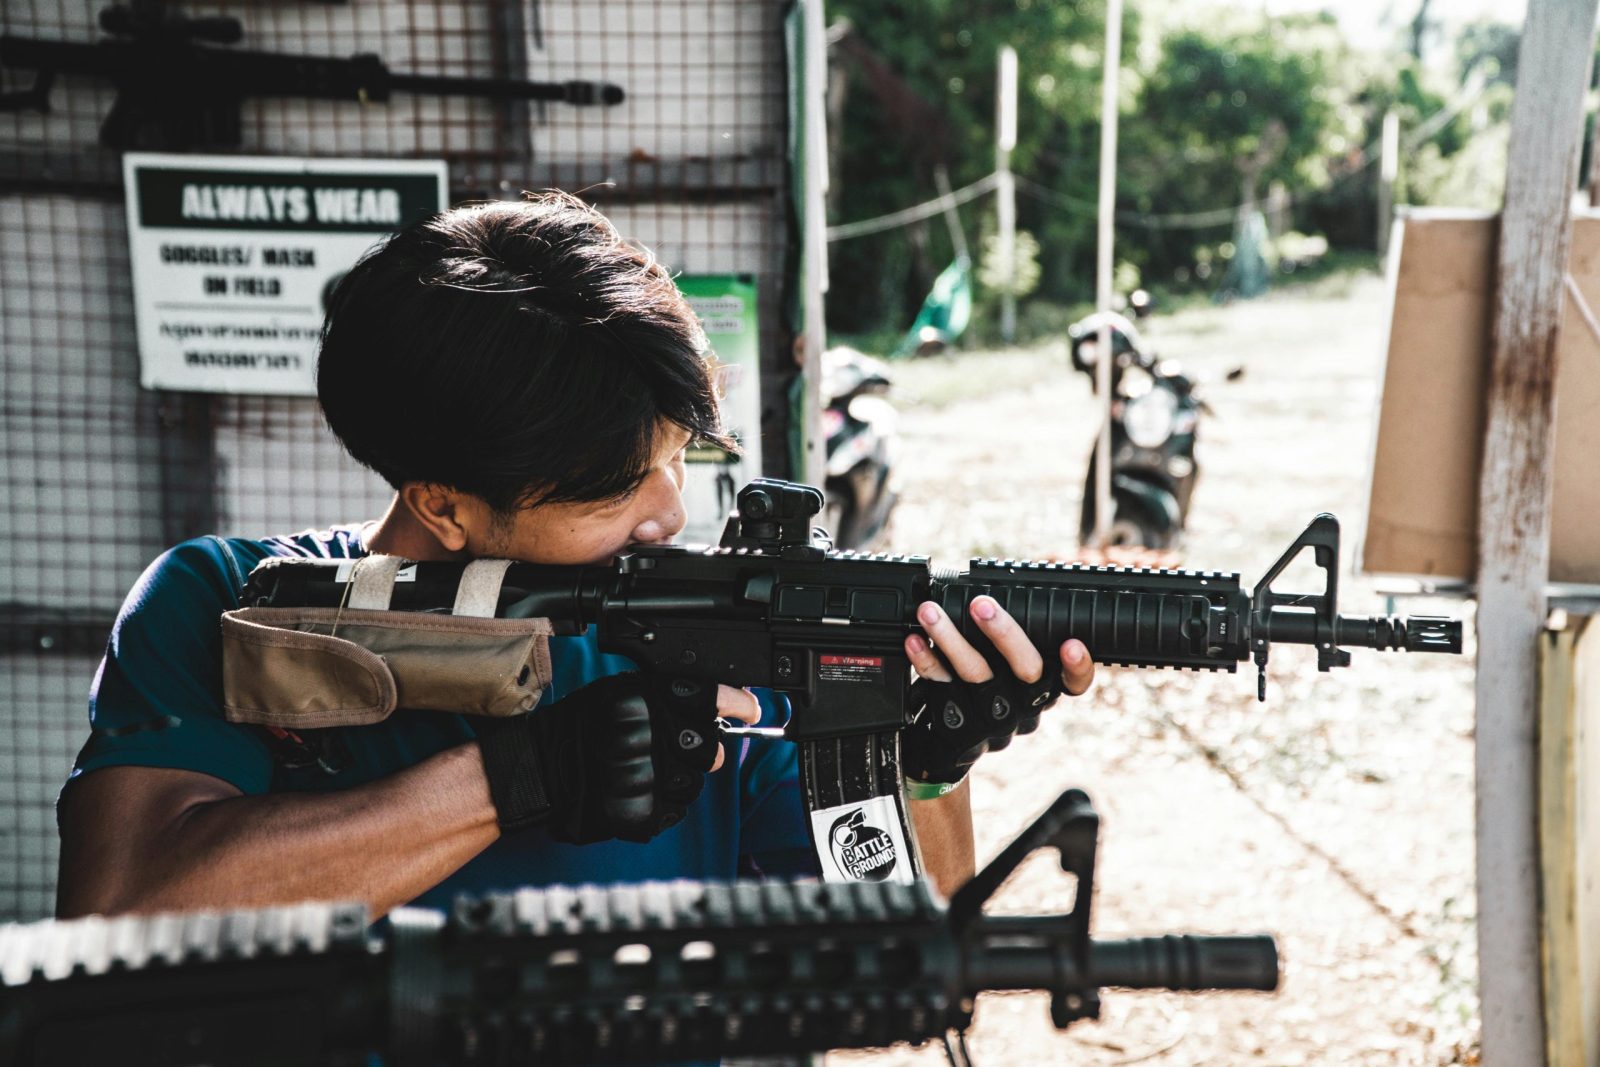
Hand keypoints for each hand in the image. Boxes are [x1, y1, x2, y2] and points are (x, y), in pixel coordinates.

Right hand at [477, 674, 758, 843]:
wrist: (542, 768)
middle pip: (711, 751)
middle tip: (677, 750)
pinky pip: (672, 812)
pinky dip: (659, 804)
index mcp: (650, 701)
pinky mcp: (642, 814)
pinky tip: (636, 789)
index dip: (738, 704)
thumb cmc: (581, 726)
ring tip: (646, 770)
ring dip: (678, 780)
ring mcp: (648, 779)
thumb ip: (672, 696)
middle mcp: (653, 738)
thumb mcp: (625, 691)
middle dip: (702, 753)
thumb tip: (726, 701)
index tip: (751, 709)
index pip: (711, 698)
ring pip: (693, 786)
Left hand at [900, 596, 1094, 783]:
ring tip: (930, 611)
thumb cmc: (985, 696)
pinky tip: (914, 640)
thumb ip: (1013, 646)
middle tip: (982, 605)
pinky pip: (941, 687)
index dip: (1078, 666)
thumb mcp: (1009, 677)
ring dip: (951, 637)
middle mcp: (1024, 707)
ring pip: (977, 674)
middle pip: (1026, 671)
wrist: (948, 752)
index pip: (1074, 683)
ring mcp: (992, 719)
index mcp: (1045, 691)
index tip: (1072, 644)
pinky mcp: (958, 725)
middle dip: (1004, 633)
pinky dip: (926, 660)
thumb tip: (997, 593)